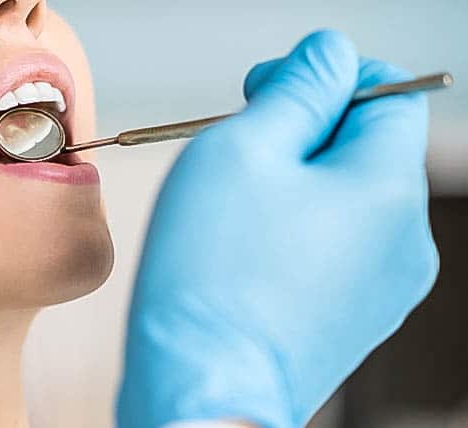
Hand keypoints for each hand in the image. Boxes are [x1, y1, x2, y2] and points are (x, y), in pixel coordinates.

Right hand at [117, 30, 437, 427]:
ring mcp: (383, 283)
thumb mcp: (245, 146)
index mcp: (388, 189)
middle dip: (304, 131)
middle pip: (364, 145)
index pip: (388, 90)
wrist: (201, 385)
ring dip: (295, 180)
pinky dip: (296, 226)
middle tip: (241, 149)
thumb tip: (328, 56)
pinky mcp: (354, 312)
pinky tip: (251, 247)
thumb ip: (298, 88)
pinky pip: (334, 242)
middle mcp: (404, 240)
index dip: (327, 76)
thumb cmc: (210, 275)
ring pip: (345, 195)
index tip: (271, 89)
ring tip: (238, 209)